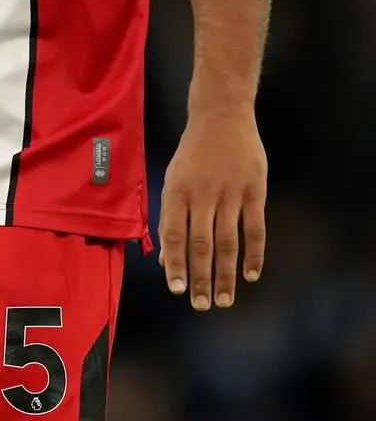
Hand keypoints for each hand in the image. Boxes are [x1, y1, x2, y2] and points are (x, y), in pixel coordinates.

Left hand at [158, 108, 266, 309]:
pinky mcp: (254, 190)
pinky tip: (251, 275)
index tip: (176, 290)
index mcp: (176, 191)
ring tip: (224, 299)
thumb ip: (169, 218)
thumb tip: (164, 259)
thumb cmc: (193, 153)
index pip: (174, 235)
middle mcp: (201, 194)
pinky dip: (254, 254)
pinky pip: (255, 228)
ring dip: (225, 273)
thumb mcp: (172, 179)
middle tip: (201, 305)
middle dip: (200, 277)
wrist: (221, 114)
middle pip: (201, 244)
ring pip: (227, 241)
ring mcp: (230, 193)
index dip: (175, 264)